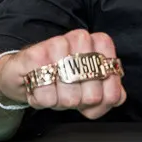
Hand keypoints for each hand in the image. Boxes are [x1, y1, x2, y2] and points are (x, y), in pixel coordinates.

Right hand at [0, 29, 125, 119]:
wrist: (23, 73)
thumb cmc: (61, 80)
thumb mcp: (90, 89)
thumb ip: (111, 94)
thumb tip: (117, 97)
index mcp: (100, 42)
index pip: (113, 87)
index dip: (102, 100)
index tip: (90, 94)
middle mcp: (81, 38)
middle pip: (93, 95)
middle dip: (79, 103)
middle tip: (69, 94)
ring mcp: (57, 43)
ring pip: (70, 97)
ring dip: (60, 103)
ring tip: (54, 91)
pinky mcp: (34, 55)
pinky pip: (47, 97)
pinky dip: (43, 101)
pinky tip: (39, 90)